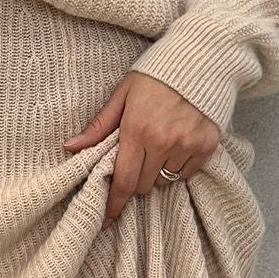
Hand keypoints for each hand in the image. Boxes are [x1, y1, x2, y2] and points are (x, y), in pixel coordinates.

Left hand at [63, 72, 221, 224]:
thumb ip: (99, 126)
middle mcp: (163, 142)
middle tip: (137, 158)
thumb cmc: (156, 75)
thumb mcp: (123, 94)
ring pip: (165, 181)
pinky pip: (186, 173)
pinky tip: (177, 144)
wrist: (203, 58)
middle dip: (136, 179)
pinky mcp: (207, 146)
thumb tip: (70, 147)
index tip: (107, 219)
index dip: (114, 203)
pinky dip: (178, 167)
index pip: (124, 180)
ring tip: (159, 146)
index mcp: (137, 130)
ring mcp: (187, 145)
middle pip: (143, 185)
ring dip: (157, 172)